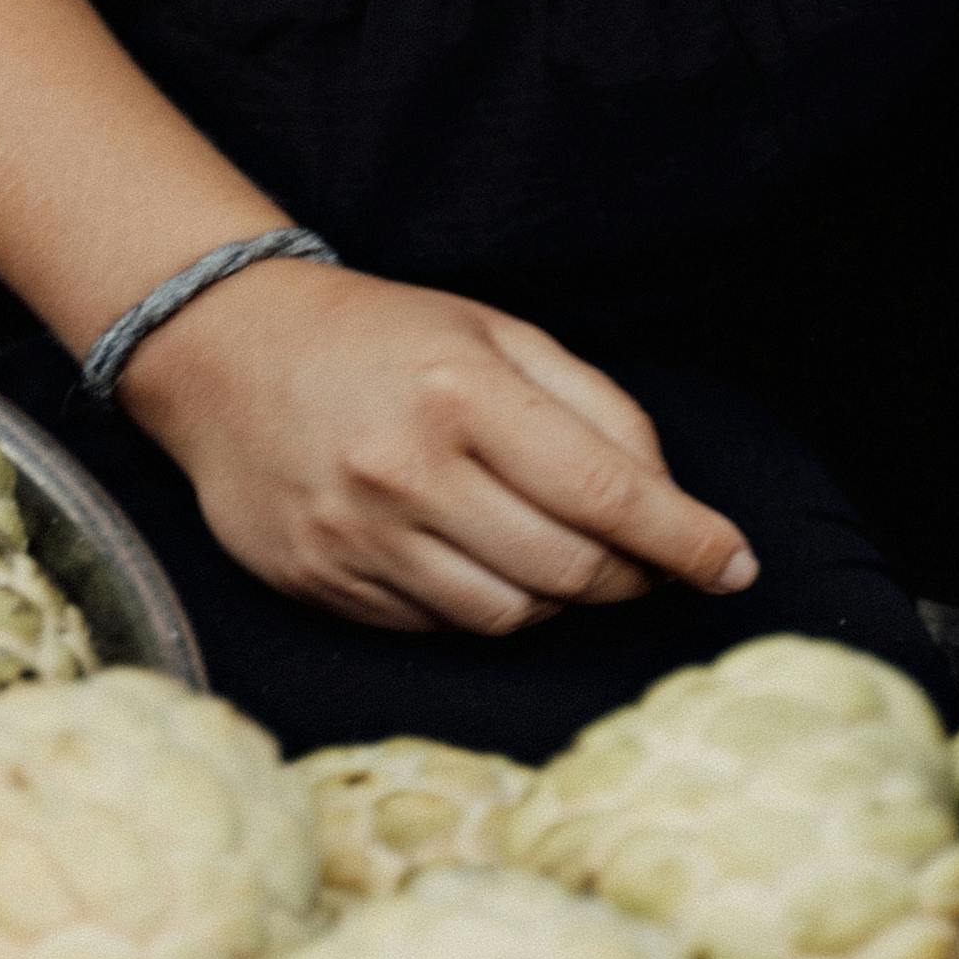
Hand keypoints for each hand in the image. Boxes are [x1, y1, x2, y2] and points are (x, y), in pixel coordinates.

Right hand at [122, 256, 759, 638]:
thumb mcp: (497, 331)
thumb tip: (667, 502)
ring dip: (561, 598)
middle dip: (632, 576)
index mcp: (460, 390)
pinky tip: (480, 560)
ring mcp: (357, 536)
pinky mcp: (322, 583)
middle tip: (650, 562)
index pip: (606, 494)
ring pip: (511, 615)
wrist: (222, 352)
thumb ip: (595, 407)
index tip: (736, 565)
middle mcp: (406, 469)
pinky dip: (485, 605)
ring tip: (561, 557)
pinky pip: (442, 627)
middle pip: (569, 569)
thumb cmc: (381, 336)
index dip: (686, 540)